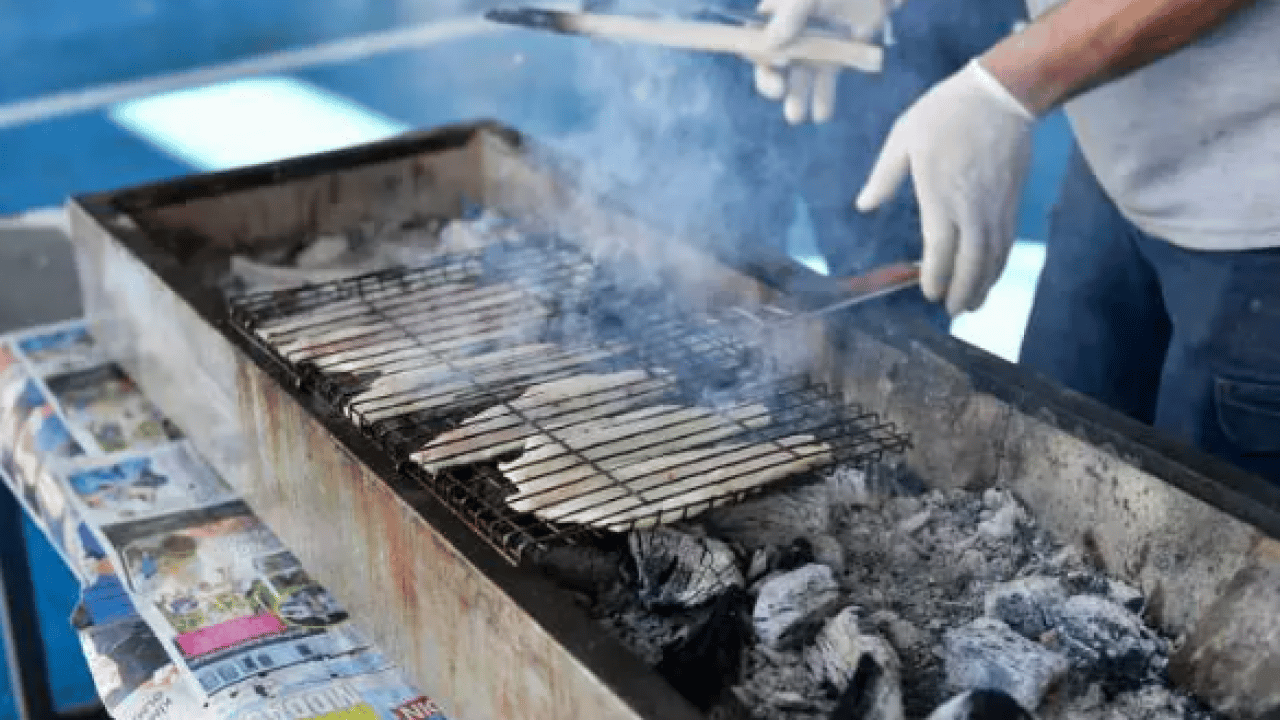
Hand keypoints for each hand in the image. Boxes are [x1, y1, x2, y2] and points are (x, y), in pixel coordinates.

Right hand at [752, 0, 896, 123]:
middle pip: (771, 68)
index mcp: (775, 19)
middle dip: (771, 83)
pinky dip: (822, 100)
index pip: (755, 43)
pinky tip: (821, 114)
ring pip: (797, 81)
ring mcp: (810, 52)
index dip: (759, 57)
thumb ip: (790, 13)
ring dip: (795, 99)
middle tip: (779, 91)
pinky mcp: (832, 62)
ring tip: (796, 116)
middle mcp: (788, 39)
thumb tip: (770, 41)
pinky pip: (823, 84)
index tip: (777, 62)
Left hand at [856, 59, 1034, 315]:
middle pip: (972, 262)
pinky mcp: (1012, 200)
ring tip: (972, 305)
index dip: (936, 277)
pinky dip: (999, 264)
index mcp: (940, 193)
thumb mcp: (903, 137)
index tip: (928, 293)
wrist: (1002, 93)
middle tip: (951, 311)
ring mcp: (996, 205)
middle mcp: (972, 206)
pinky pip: (1007, 241)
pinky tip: (991, 275)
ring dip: (984, 285)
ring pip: (993, 256)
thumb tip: (864, 205)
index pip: (940, 249)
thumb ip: (884, 177)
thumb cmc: (946, 112)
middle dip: (962, 292)